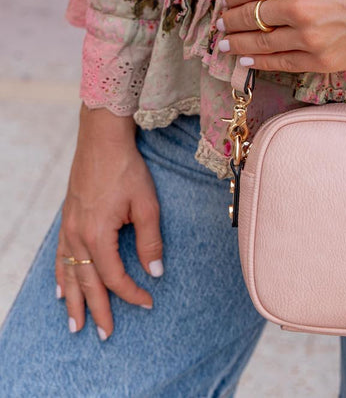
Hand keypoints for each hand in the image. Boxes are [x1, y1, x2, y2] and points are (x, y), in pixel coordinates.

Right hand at [55, 105, 162, 339]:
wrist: (102, 140)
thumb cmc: (127, 169)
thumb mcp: (146, 203)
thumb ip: (150, 239)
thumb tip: (156, 271)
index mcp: (98, 235)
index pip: (114, 276)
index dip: (131, 293)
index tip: (148, 302)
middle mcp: (78, 235)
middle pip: (87, 282)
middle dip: (96, 309)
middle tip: (104, 334)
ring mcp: (69, 227)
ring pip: (69, 273)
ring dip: (73, 300)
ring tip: (75, 324)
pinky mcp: (68, 218)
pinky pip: (61, 255)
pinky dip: (61, 275)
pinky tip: (61, 289)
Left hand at [217, 0, 345, 72]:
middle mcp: (297, 8)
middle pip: (249, 16)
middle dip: (230, 20)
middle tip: (221, 23)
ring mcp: (308, 38)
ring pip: (260, 43)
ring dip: (238, 43)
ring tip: (225, 43)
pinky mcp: (320, 61)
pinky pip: (280, 63)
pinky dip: (259, 63)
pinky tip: (247, 61)